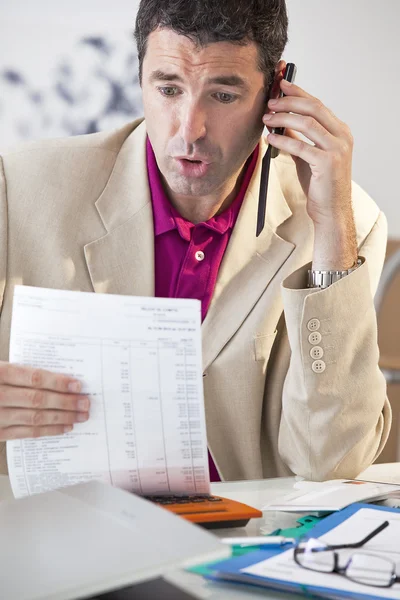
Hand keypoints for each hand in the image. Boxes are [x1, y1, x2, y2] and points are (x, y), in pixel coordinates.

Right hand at [0, 361, 89, 440]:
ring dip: (62, 417)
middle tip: (85, 402)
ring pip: (34, 418)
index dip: (57, 382)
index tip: (77, 384)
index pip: (33, 378)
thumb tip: (58, 376)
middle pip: (38, 399)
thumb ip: (21, 371)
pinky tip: (64, 427)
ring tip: (81, 415)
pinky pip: (26, 433)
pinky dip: (48, 431)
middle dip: (66, 402)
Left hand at [263, 78, 357, 269]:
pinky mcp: (327, 163)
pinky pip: (301, 146)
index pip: (317, 104)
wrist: (331, 210)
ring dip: (283, 119)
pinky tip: (270, 138)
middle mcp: (342, 136)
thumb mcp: (308, 155)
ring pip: (307, 124)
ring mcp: (337, 149)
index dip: (298, 93)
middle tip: (269, 102)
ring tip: (266, 119)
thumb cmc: (320, 184)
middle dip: (289, 102)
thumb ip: (299, 138)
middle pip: (313, 108)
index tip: (281, 84)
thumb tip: (281, 122)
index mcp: (340, 131)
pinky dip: (283, 141)